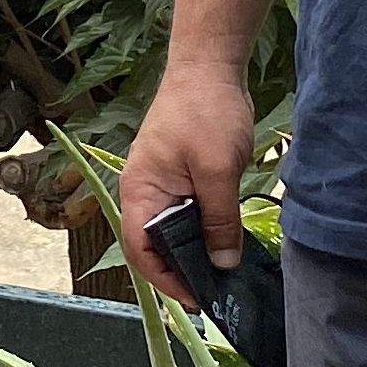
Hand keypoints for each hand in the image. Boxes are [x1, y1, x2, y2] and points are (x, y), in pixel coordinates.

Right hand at [120, 67, 254, 302]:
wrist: (209, 67)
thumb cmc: (205, 113)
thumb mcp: (217, 171)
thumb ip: (219, 220)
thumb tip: (222, 265)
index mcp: (139, 191)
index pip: (140, 249)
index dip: (165, 279)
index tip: (198, 299)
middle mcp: (144, 192)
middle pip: (154, 245)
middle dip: (181, 271)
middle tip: (217, 292)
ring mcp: (162, 184)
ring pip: (173, 231)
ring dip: (195, 252)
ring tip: (224, 274)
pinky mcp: (181, 177)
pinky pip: (187, 214)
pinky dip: (204, 231)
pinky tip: (227, 242)